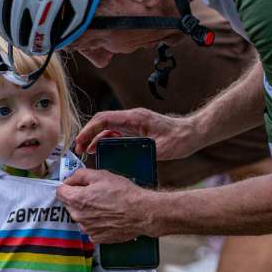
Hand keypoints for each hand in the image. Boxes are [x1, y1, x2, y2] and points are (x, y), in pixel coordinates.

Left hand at [57, 169, 164, 241]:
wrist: (141, 213)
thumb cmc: (123, 194)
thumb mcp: (101, 175)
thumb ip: (80, 175)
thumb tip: (70, 178)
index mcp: (76, 199)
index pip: (60, 191)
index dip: (69, 185)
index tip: (78, 185)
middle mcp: (78, 217)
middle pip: (70, 205)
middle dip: (79, 198)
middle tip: (96, 194)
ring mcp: (86, 229)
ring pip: (81, 217)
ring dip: (88, 212)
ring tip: (105, 206)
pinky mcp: (96, 238)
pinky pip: (90, 228)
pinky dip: (96, 223)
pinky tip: (108, 217)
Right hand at [73, 108, 199, 160]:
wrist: (192, 134)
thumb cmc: (179, 139)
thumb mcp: (158, 147)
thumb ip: (138, 149)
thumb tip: (119, 153)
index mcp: (135, 118)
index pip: (104, 119)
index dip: (89, 130)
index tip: (80, 142)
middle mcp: (132, 118)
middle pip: (102, 122)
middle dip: (88, 135)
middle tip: (79, 150)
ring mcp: (134, 123)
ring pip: (108, 127)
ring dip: (95, 138)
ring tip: (86, 152)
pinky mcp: (136, 129)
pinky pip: (116, 132)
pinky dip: (105, 140)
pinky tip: (101, 150)